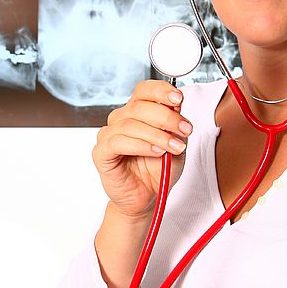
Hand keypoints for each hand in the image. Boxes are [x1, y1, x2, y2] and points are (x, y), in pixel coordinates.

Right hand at [92, 80, 192, 218]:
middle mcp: (121, 119)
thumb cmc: (158, 169)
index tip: (178, 98)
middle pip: (140, 106)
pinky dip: (141, 145)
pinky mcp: (101, 153)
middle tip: (184, 130)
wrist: (148, 197)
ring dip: (158, 135)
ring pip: (131, 124)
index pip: (144, 90)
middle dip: (167, 117)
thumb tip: (176, 104)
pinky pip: (119, 142)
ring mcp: (109, 135)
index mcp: (137, 111)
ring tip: (174, 147)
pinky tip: (156, 152)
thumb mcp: (176, 142)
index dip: (161, 90)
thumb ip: (175, 123)